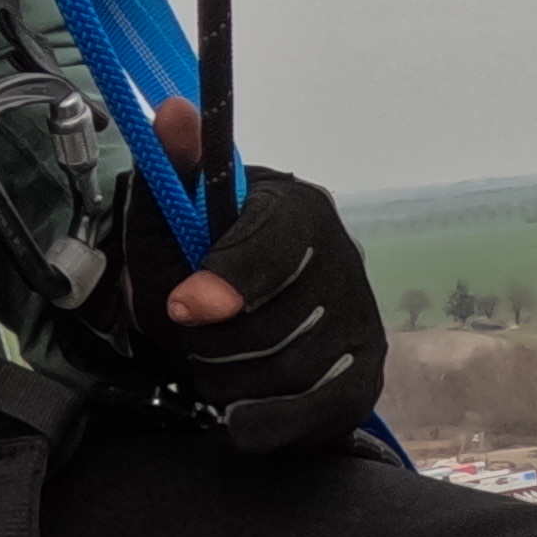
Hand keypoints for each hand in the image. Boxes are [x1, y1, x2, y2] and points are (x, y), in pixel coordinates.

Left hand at [109, 116, 387, 452]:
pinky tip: (240, 420)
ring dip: (228, 384)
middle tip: (188, 340)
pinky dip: (272, 424)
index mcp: (299, 208)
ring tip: (210, 368)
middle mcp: (345, 258)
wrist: (235, 312)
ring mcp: (362, 318)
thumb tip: (174, 111)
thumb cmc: (197, 262)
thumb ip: (171, 176)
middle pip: (273, 325)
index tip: (183, 309)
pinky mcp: (368, 371)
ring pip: (288, 372)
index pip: (275, 244)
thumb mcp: (169, 224)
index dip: (228, 280)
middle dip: (210, 346)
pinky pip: (323, 410)